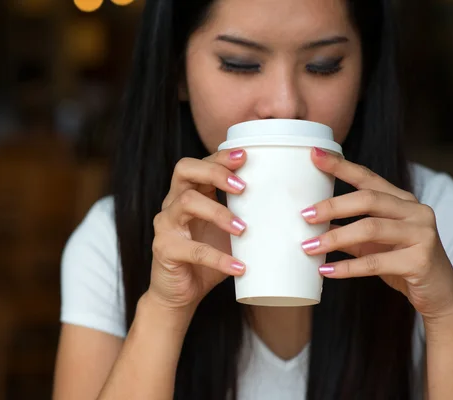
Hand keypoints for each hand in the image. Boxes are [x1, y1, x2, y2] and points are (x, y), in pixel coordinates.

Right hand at [148, 149, 247, 310]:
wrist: (179, 295)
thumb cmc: (205, 261)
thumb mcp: (225, 234)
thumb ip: (243, 217)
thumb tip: (288, 208)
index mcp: (187, 194)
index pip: (199, 164)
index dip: (220, 157)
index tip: (245, 156)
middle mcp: (172, 204)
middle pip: (185, 170)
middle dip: (215, 172)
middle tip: (242, 186)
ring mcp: (165, 225)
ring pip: (187, 202)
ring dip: (219, 212)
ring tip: (243, 229)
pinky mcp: (164, 249)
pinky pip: (193, 250)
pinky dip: (219, 258)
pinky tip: (239, 267)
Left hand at [300, 147, 452, 319]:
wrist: (439, 292)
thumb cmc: (402, 262)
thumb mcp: (372, 244)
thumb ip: (347, 231)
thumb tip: (312, 224)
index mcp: (402, 201)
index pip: (368, 177)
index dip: (340, 166)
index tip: (314, 155)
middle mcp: (415, 211)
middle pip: (368, 199)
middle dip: (333, 206)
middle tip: (305, 215)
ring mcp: (421, 234)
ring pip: (371, 228)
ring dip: (335, 237)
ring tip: (309, 247)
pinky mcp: (420, 261)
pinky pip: (375, 262)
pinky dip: (347, 267)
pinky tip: (326, 271)